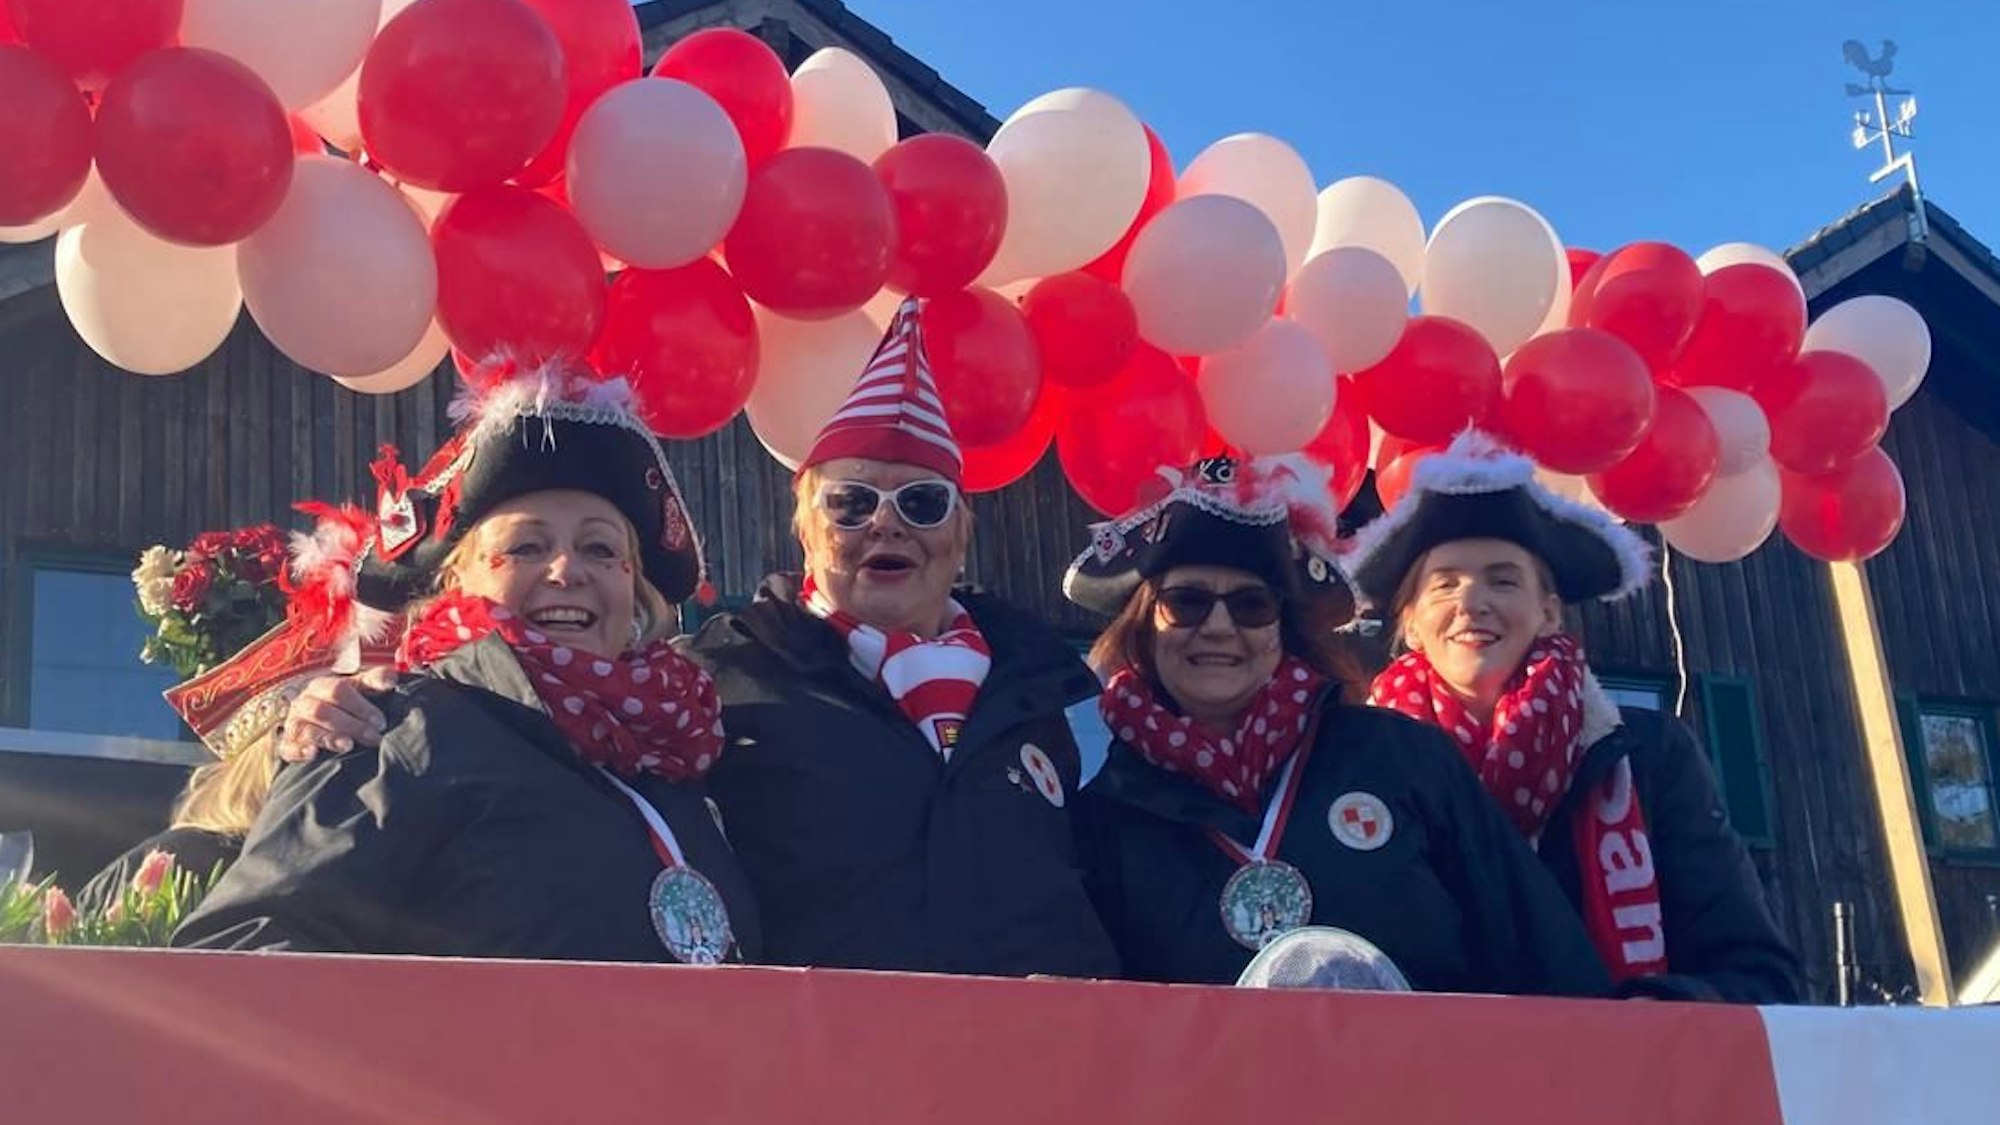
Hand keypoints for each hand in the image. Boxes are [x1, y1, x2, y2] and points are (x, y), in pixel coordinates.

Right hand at [275, 667, 394, 762]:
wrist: (316, 722)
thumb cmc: (344, 705)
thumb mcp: (359, 689)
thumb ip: (375, 681)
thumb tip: (392, 680)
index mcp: (322, 686)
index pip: (339, 690)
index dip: (361, 706)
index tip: (381, 722)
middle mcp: (305, 703)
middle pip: (323, 711)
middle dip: (351, 725)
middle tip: (373, 738)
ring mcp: (293, 723)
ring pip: (305, 728)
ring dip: (328, 737)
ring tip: (348, 745)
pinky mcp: (287, 744)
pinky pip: (287, 747)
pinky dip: (300, 750)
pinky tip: (313, 754)